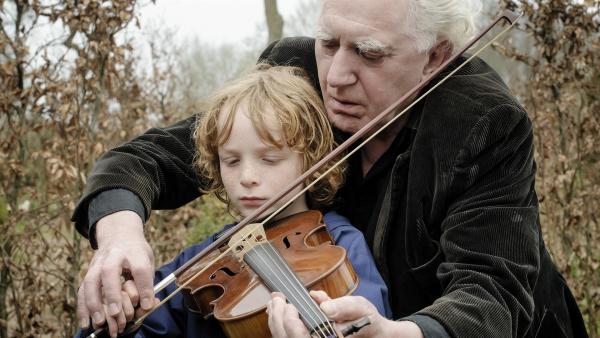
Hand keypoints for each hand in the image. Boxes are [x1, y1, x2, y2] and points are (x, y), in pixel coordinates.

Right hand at [77, 211, 154, 336]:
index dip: (144, 287)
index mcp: (134, 251)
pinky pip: (82, 290)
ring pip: (91, 281)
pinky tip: (85, 323)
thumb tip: (147, 307)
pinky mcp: (88, 272)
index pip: (140, 268)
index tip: (147, 305)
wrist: (119, 234)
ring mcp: (97, 263)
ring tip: (100, 322)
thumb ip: (148, 283)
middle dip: (112, 293)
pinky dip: (82, 308)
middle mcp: (113, 255)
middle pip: (109, 271)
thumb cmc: (137, 253)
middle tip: (116, 312)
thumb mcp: (148, 261)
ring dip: (94, 303)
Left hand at [266, 291, 423, 337]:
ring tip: (274, 302)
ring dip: (276, 319)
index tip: (288, 302)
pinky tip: (278, 311)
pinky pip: (288, 336)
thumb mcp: (360, 308)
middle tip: (275, 297)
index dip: (289, 319)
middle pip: (286, 336)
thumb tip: (324, 305)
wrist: (375, 334)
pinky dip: (280, 324)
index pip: (298, 335)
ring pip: (284, 337)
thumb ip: (343, 306)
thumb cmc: (367, 322)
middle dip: (278, 316)